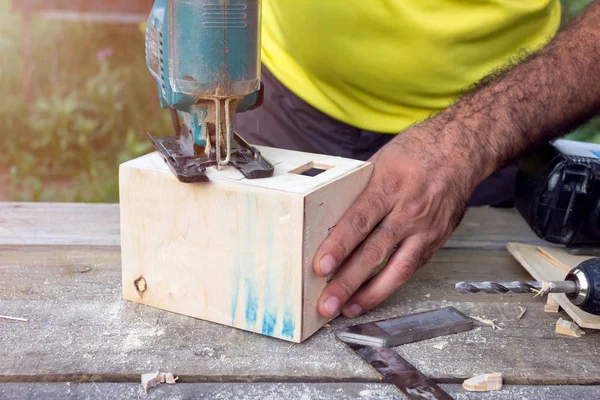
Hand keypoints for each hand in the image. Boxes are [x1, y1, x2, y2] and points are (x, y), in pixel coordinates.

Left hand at [313, 127, 478, 318]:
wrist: (461, 149)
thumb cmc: (416, 151)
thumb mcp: (379, 161)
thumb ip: (357, 190)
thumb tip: (328, 216)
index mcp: (389, 185)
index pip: (359, 220)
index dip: (339, 245)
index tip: (321, 265)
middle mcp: (408, 211)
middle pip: (374, 251)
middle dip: (348, 280)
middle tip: (327, 303)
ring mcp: (425, 228)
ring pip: (396, 269)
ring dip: (369, 294)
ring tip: (346, 310)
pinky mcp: (436, 240)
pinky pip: (410, 269)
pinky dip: (389, 286)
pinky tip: (370, 297)